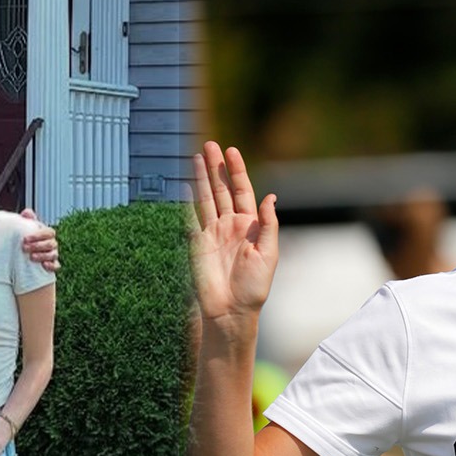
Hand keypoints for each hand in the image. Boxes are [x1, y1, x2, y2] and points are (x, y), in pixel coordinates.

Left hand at [18, 208, 59, 271]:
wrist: (24, 255)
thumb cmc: (27, 240)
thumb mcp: (26, 229)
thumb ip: (27, 220)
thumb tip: (26, 213)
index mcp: (47, 234)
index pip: (48, 232)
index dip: (38, 235)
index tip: (25, 239)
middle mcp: (52, 244)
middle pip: (51, 244)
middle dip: (38, 246)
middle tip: (25, 248)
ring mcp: (53, 254)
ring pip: (53, 254)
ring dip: (42, 255)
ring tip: (31, 257)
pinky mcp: (52, 265)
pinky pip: (56, 266)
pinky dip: (51, 265)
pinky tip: (44, 265)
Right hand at [190, 142, 279, 324]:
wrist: (231, 310)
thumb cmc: (255, 287)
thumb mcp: (269, 254)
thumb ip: (268, 224)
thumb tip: (270, 196)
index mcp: (250, 225)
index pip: (242, 190)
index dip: (236, 170)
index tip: (231, 150)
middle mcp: (230, 225)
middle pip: (221, 189)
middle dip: (216, 167)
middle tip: (209, 144)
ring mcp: (212, 233)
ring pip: (205, 198)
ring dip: (201, 178)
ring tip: (196, 156)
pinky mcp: (196, 244)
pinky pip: (190, 218)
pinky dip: (186, 202)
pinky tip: (185, 186)